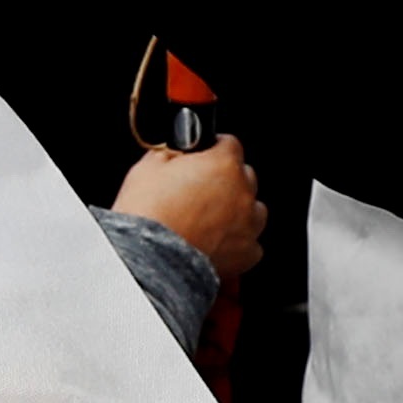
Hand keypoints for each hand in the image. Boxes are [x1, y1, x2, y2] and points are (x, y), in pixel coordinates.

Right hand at [114, 137, 266, 280]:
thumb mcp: (147, 167)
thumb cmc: (147, 213)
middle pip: (245, 175)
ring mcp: (248, 223)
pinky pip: (251, 244)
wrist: (149, 258)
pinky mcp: (247, 253)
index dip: (213, 149)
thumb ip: (169, 154)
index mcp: (222, 163)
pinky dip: (238, 243)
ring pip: (255, 210)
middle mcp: (242, 191)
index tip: (204, 156)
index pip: (229, 144)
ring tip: (213, 220)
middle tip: (201, 191)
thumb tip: (174, 153)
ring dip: (239, 210)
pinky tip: (217, 244)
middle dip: (227, 180)